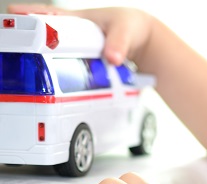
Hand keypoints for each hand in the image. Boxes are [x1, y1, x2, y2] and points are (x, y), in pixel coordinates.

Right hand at [7, 4, 152, 65]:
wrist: (142, 39)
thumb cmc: (130, 27)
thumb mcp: (124, 31)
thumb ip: (119, 43)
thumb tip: (112, 57)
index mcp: (77, 20)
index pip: (47, 17)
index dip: (28, 18)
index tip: (11, 17)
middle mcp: (72, 34)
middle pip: (44, 41)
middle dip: (27, 47)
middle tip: (12, 56)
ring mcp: (77, 50)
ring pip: (56, 58)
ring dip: (44, 67)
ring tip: (30, 79)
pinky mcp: (85, 64)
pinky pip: (70, 70)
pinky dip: (63, 79)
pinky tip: (57, 91)